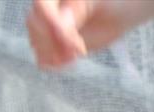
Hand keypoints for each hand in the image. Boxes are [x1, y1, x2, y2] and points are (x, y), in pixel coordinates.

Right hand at [27, 1, 153, 68]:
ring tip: (76, 57)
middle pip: (35, 26)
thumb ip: (77, 13)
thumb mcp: (97, 4)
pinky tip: (71, 61)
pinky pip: (44, 57)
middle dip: (55, 42)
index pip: (41, 7)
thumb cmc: (111, 2)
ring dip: (54, 54)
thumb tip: (61, 28)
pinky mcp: (54, 45)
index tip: (71, 39)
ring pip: (37, 43)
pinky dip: (54, 63)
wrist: (118, 14)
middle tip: (79, 50)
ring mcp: (48, 28)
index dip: (52, 24)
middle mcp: (47, 10)